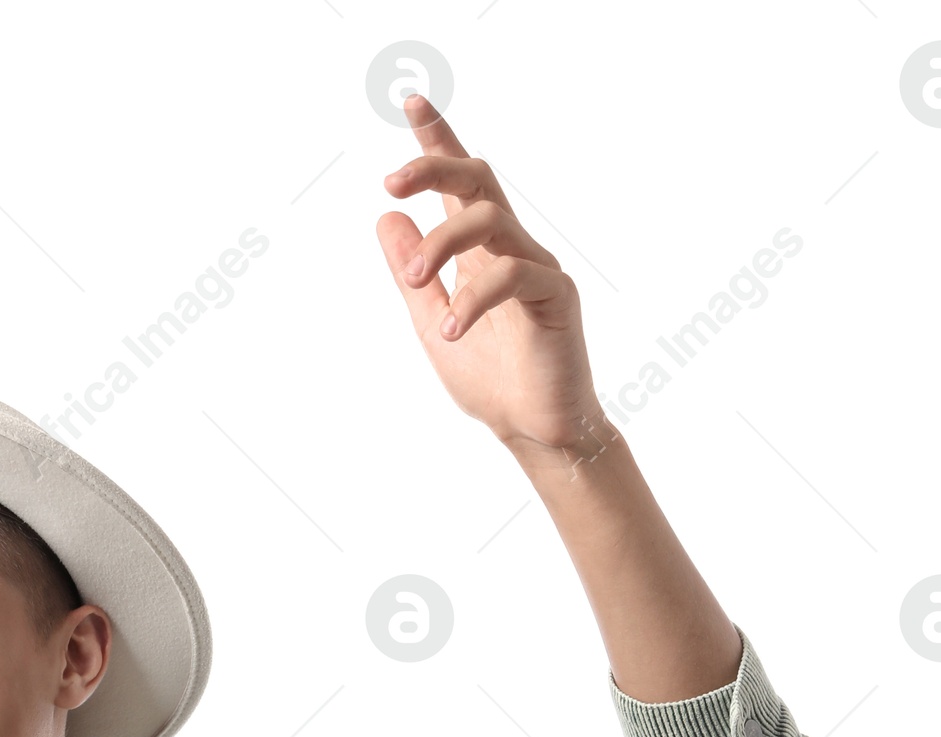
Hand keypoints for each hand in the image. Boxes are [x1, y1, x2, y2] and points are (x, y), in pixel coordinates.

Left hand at [378, 93, 606, 458]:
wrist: (533, 430)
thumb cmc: (492, 380)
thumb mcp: (431, 323)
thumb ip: (411, 273)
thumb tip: (385, 218)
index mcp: (479, 252)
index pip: (460, 184)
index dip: (438, 140)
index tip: (412, 102)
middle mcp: (510, 247)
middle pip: (477, 180)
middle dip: (434, 168)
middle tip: (391, 182)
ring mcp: (536, 266)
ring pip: (490, 220)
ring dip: (441, 243)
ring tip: (414, 278)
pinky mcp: (555, 295)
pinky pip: (513, 275)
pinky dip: (474, 298)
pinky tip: (453, 330)